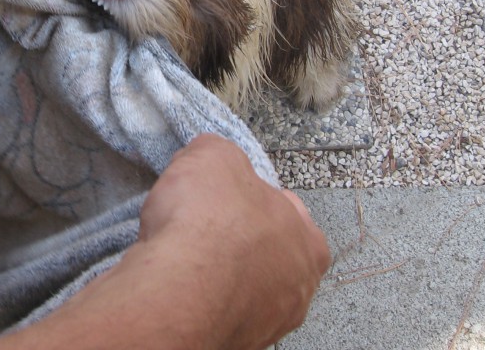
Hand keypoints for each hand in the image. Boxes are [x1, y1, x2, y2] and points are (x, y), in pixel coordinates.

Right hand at [134, 134, 330, 347]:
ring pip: (244, 288)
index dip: (251, 198)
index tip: (225, 197)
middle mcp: (297, 290)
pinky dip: (200, 299)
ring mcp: (267, 324)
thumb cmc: (206, 223)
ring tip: (186, 259)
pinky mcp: (234, 343)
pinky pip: (217, 312)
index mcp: (308, 242)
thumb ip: (220, 154)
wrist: (176, 289)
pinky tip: (179, 284)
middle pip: (268, 254)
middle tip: (205, 228)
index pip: (286, 212)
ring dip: (221, 274)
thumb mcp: (212, 155)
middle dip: (240, 242)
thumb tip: (212, 157)